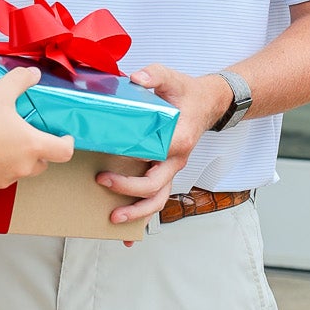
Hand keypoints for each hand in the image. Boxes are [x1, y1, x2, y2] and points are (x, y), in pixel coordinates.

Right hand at [0, 67, 73, 191]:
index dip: (67, 144)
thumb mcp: (0, 92)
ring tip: (2, 142)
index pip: (64, 152)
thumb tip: (34, 74)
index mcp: (32, 145)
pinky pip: (0, 177)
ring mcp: (4, 178)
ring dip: (17, 160)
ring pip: (20, 171)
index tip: (64, 137)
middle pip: (42, 164)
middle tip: (27, 135)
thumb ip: (21, 80)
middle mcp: (22, 167)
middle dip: (39, 151)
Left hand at [95, 64, 230, 241]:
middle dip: (128, 190)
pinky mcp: (166, 173)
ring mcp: (172, 169)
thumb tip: (136, 78)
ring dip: (137, 213)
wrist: (207, 104)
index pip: (161, 154)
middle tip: (102, 181)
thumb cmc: (186, 93)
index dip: (138, 158)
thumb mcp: (171, 77)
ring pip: (158, 200)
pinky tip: (128, 235)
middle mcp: (177, 159)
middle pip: (156, 186)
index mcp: (180, 137)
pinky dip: (142, 217)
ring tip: (113, 220)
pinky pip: (156, 198)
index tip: (114, 158)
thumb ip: (154, 75)